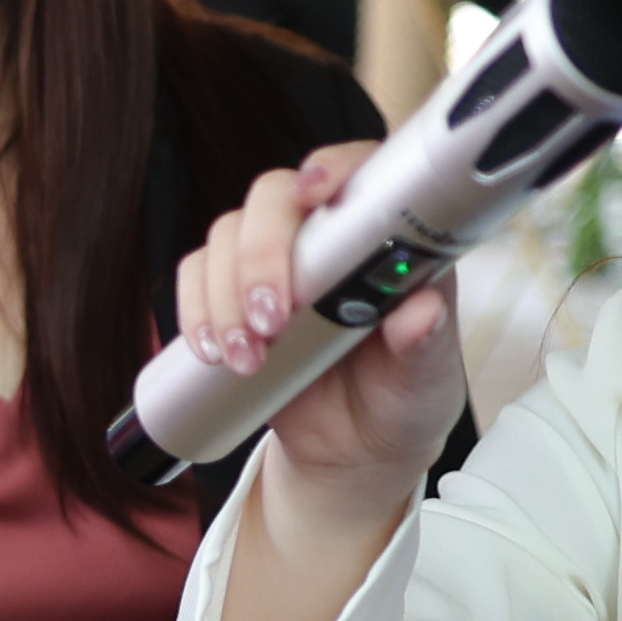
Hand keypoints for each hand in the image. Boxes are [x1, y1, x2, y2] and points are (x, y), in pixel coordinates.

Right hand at [185, 142, 464, 620]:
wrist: (354, 452)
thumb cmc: (402, 401)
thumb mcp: (426, 380)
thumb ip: (426, 344)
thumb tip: (419, 313)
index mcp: (385, 236)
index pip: (358, 171)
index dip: (332, 168)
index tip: (315, 193)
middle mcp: (325, 235)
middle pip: (276, 196)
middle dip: (262, 254)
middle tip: (273, 320)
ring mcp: (274, 259)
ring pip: (227, 235)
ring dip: (225, 295)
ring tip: (249, 359)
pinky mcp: (231, 292)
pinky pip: (195, 275)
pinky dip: (194, 310)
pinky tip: (213, 352)